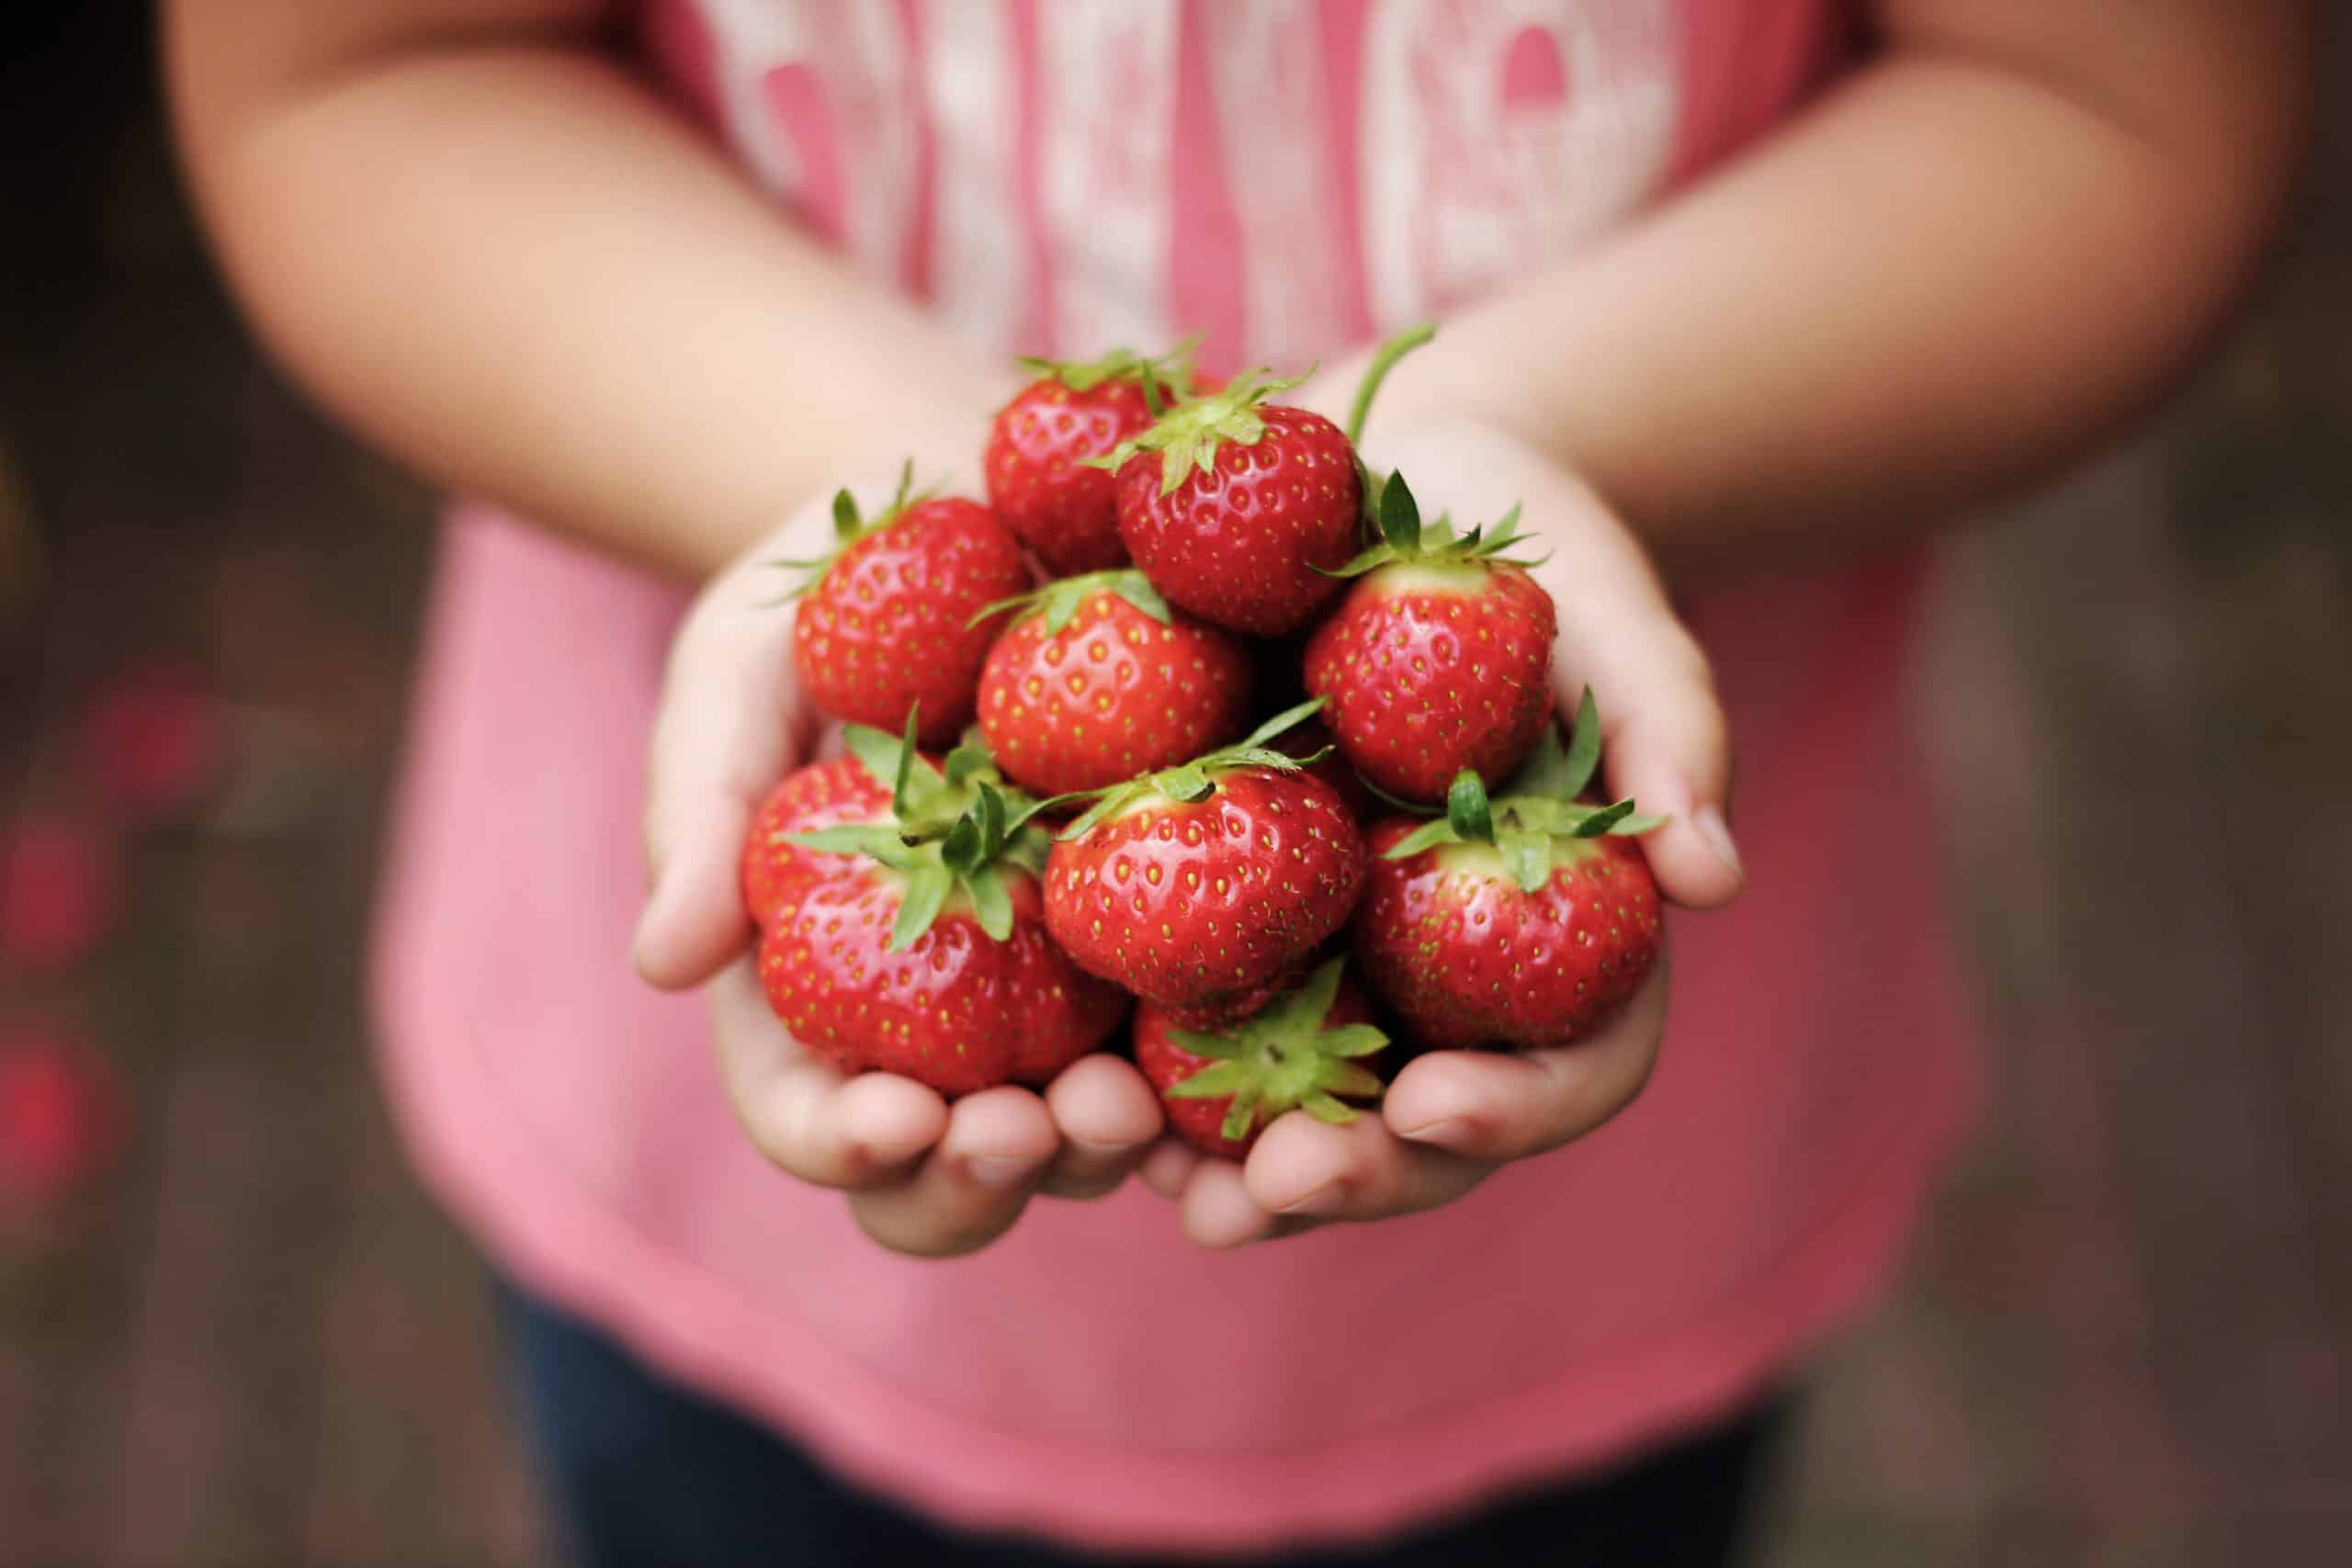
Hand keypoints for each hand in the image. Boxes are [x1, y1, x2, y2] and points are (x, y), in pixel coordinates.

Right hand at [630, 460, 1167, 1257]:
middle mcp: (946, 1019)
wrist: (983, 506)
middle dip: (983, 1179)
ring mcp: (1071, 989)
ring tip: (1132, 1100)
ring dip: (1105, 1147)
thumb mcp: (735, 673)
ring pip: (1085, 1131)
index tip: (889, 1122)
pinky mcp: (1180, 930)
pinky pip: (1209, 1033)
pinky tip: (1249, 1057)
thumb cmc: (827, 595)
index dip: (843, 1146)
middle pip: (953, 1167)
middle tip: (1026, 1132)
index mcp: (820, 985)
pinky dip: (1220, 1076)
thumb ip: (698, 809)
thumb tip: (663, 966)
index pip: (812, 1115)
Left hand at [1140, 413, 1744, 1246]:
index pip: (1575, 1063)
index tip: (1436, 1105)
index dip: (1519, 1109)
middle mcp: (1446, 979)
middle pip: (1424, 1129)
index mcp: (1563, 937)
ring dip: (1236, 1169)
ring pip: (1299, 1109)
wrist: (1377, 483)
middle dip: (1360, 1175)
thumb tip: (1714, 879)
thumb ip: (1667, 730)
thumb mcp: (1606, 613)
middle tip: (1277, 1187)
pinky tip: (1078, 1089)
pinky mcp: (1217, 918)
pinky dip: (1140, 1070)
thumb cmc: (1520, 548)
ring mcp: (1333, 961)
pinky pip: (1182, 1019)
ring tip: (1160, 1185)